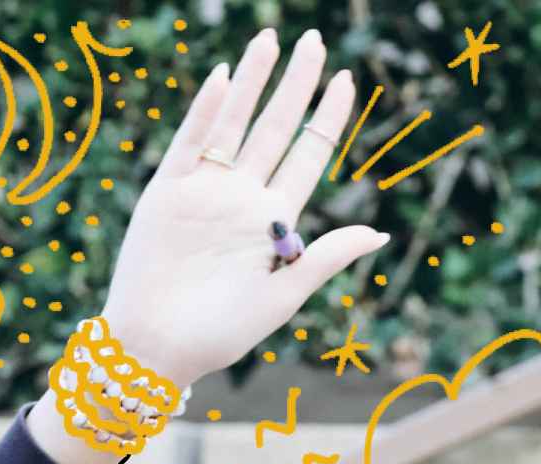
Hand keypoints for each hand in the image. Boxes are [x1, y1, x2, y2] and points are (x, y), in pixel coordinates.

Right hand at [95, 28, 388, 386]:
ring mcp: (206, 190)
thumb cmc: (224, 332)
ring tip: (269, 39)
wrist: (160, 347)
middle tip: (313, 39)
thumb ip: (325, 256)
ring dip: (252, 82)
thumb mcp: (285, 294)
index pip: (310, 155)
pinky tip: (226, 78)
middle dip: (295, 85)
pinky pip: (190, 143)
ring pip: (234, 123)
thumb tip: (380, 232)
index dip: (328, 118)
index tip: (345, 80)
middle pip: (276, 128)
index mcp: (278, 220)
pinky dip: (207, 111)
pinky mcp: (168, 193)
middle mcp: (244, 196)